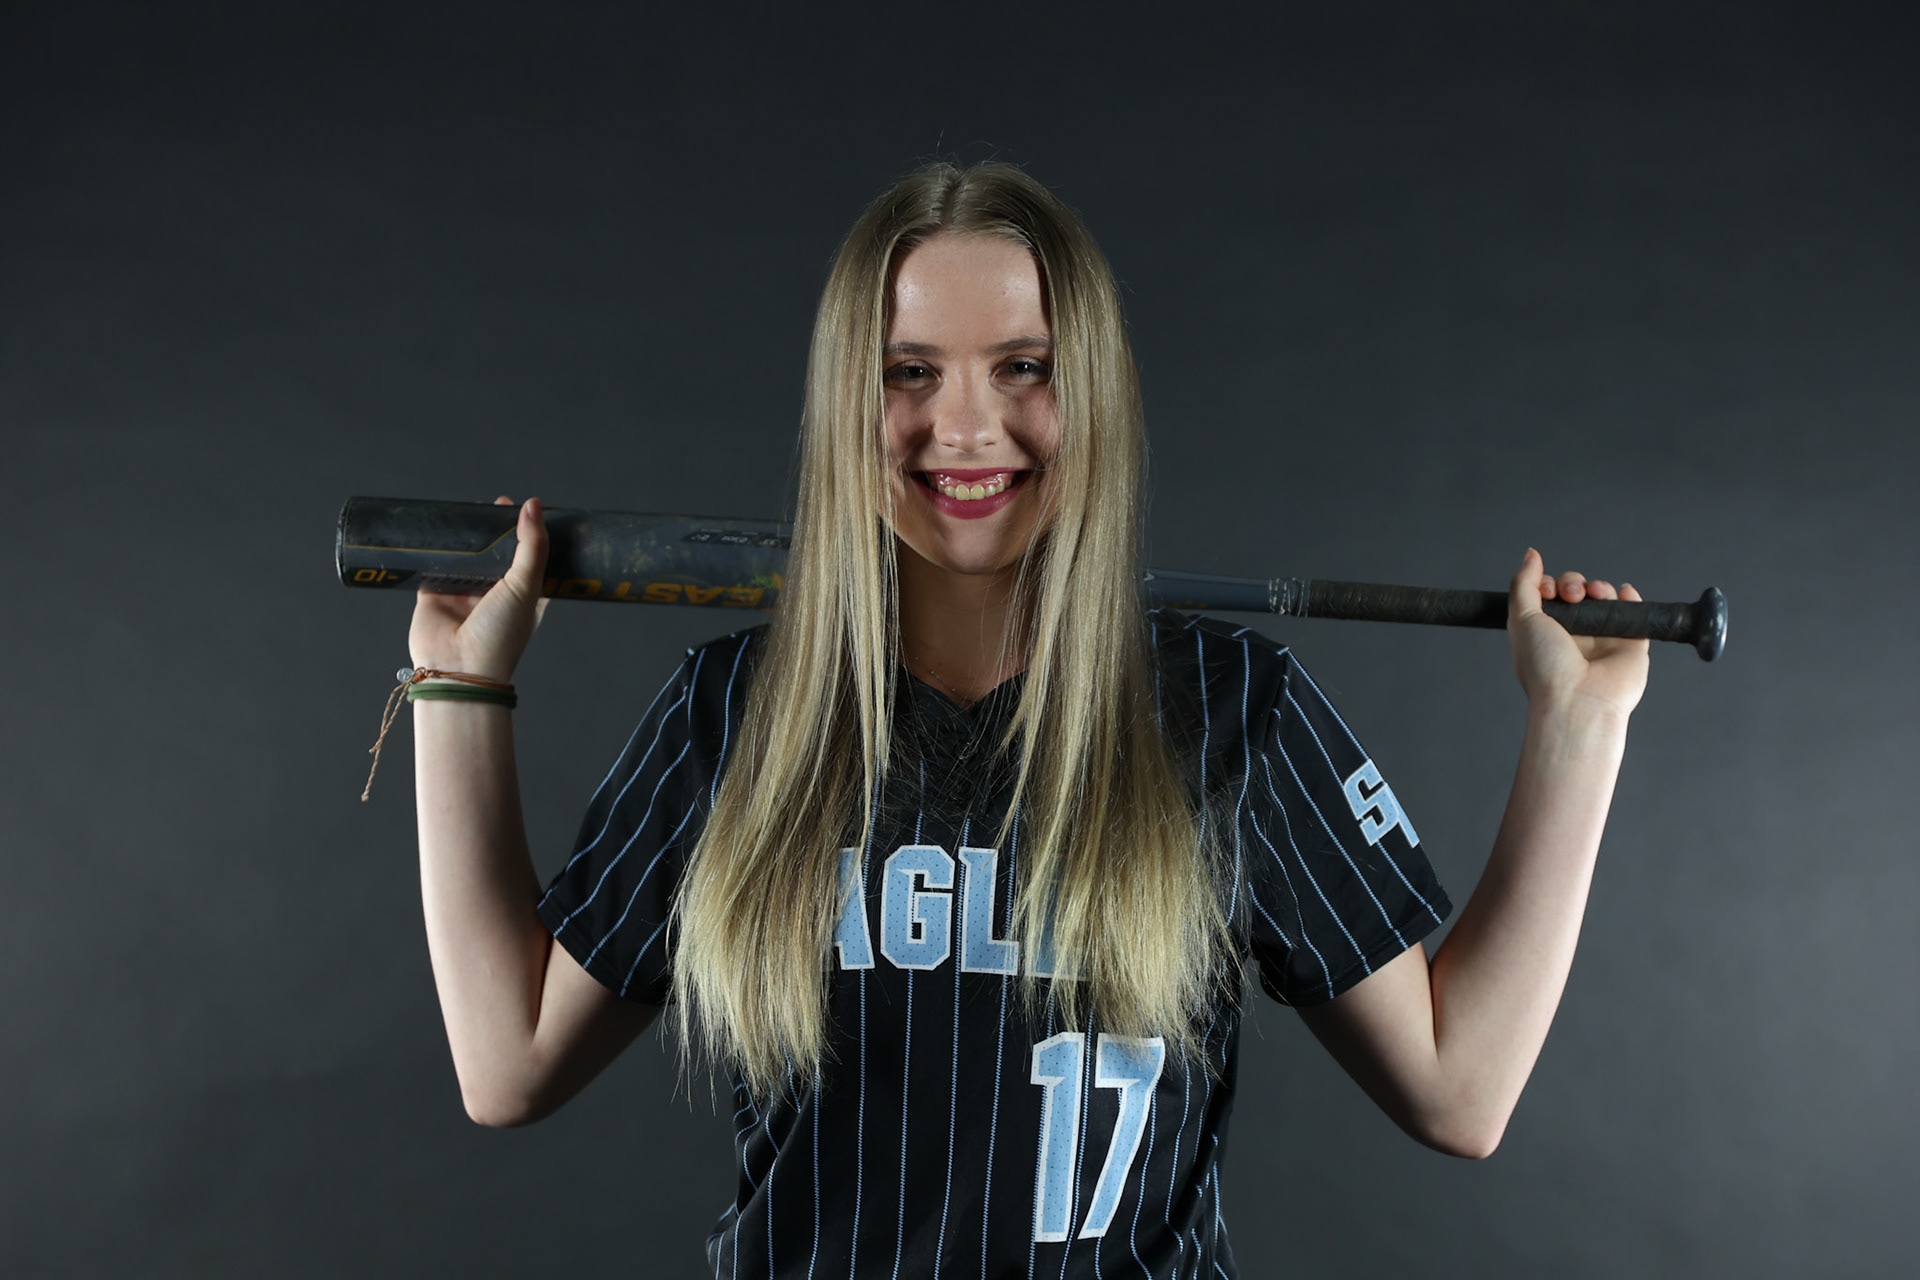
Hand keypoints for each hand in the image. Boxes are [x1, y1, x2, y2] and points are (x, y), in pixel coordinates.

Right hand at [407, 496, 549, 680]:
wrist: (457, 668)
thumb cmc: (500, 636)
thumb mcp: (527, 587)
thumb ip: (531, 546)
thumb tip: (533, 505)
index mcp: (525, 595)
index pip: (531, 557)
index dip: (530, 535)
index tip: (529, 511)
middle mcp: (496, 593)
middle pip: (497, 553)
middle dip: (496, 533)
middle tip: (497, 506)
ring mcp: (464, 593)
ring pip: (467, 555)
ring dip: (468, 538)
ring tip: (470, 513)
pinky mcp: (435, 593)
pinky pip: (435, 563)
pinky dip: (437, 549)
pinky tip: (440, 529)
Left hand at [1506, 548, 1649, 719]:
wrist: (1578, 701)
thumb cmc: (1545, 667)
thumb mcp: (1521, 619)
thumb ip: (1524, 584)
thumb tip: (1531, 554)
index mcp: (1547, 632)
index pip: (1551, 595)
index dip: (1550, 583)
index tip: (1547, 589)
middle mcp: (1575, 635)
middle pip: (1578, 592)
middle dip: (1574, 583)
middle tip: (1570, 595)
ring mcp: (1604, 639)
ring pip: (1605, 598)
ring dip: (1600, 587)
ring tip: (1593, 594)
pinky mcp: (1631, 644)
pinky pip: (1634, 612)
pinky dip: (1630, 597)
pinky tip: (1623, 592)